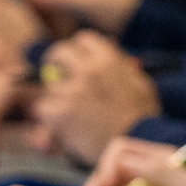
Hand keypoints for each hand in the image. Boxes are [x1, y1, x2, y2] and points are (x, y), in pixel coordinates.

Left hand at [29, 33, 159, 165]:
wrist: (136, 146)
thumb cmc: (143, 119)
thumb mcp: (141, 84)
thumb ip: (123, 68)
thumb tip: (113, 54)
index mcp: (107, 59)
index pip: (83, 39)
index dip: (79, 49)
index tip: (76, 58)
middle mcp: (87, 70)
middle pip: (59, 52)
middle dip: (55, 61)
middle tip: (55, 72)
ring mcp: (72, 90)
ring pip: (50, 85)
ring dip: (56, 96)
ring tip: (71, 112)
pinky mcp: (60, 112)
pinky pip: (42, 108)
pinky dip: (49, 117)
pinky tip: (63, 125)